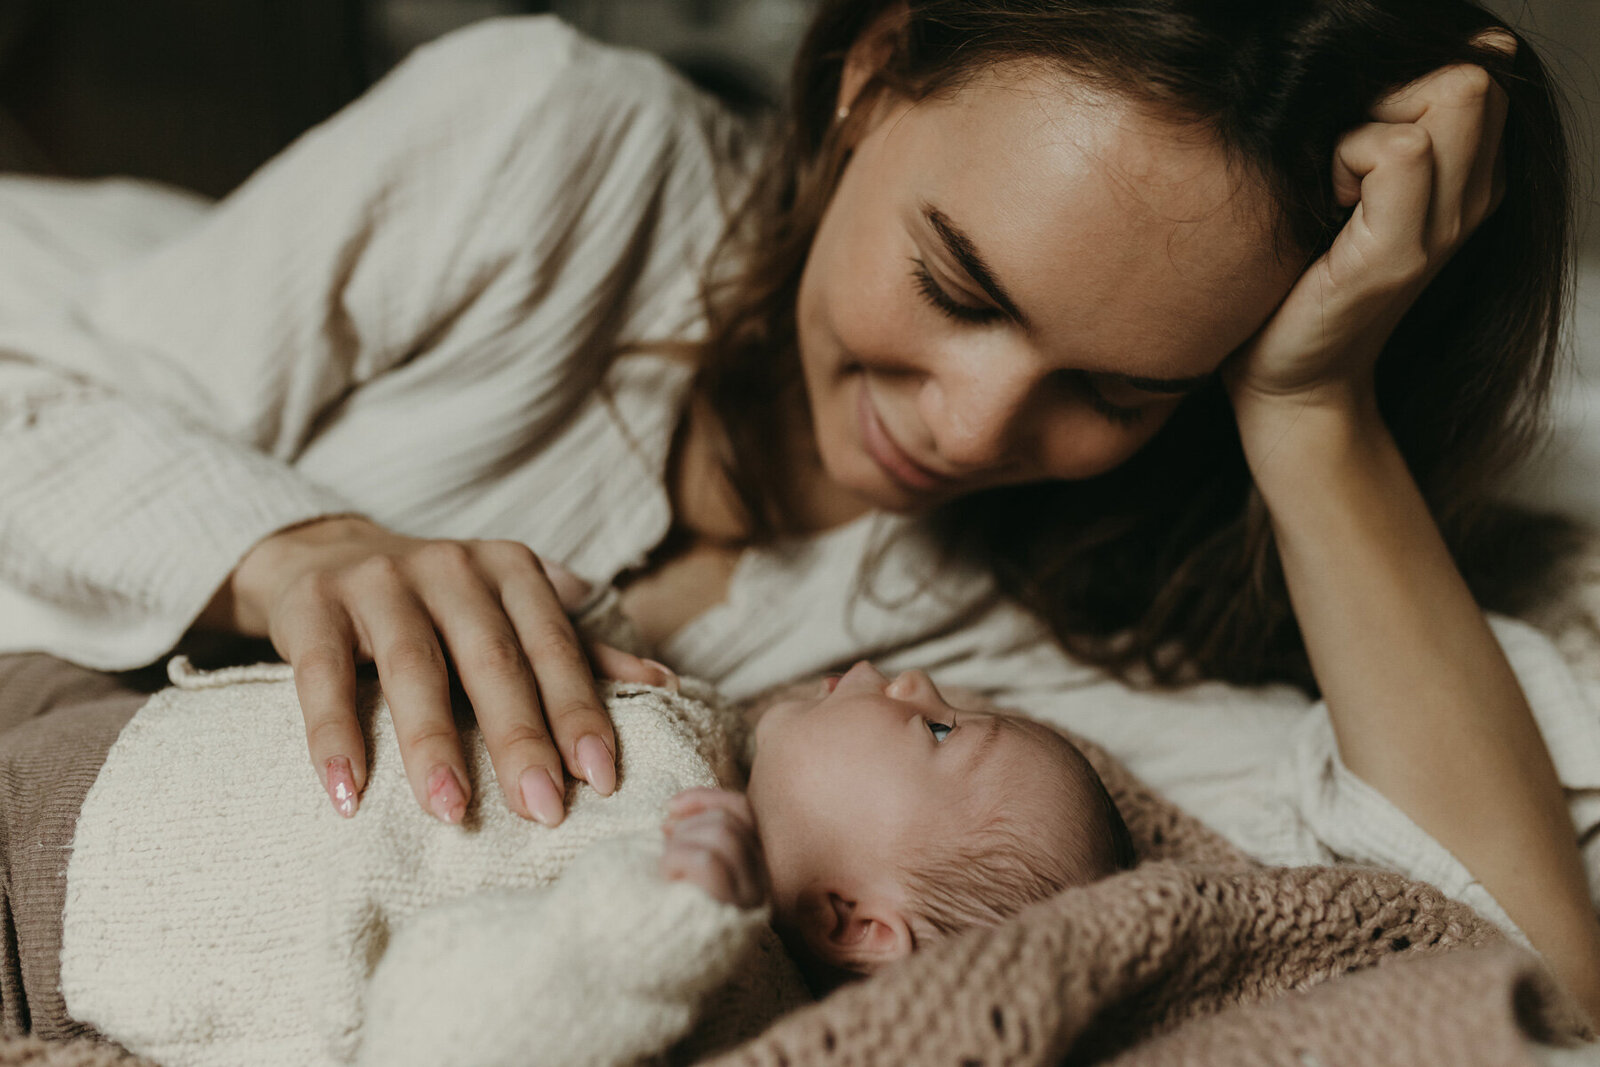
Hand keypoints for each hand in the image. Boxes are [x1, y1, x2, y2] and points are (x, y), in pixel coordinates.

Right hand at [203, 515, 669, 824]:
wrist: (326, 551)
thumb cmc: (443, 604)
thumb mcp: (512, 612)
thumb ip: (580, 650)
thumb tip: (665, 685)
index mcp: (513, 570)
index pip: (554, 648)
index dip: (579, 711)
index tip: (602, 777)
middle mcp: (453, 567)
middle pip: (492, 661)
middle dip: (520, 738)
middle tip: (543, 810)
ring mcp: (380, 582)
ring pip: (413, 667)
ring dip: (432, 743)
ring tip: (451, 812)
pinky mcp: (314, 605)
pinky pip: (323, 676)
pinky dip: (334, 735)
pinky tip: (346, 793)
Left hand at [660, 788, 767, 908]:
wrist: (669, 976)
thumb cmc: (673, 914)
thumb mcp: (684, 871)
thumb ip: (693, 841)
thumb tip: (673, 814)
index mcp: (754, 867)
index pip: (743, 811)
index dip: (706, 797)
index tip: (670, 805)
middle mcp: (761, 880)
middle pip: (729, 821)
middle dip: (688, 825)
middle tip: (665, 846)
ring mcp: (750, 896)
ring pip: (721, 834)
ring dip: (681, 843)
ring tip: (667, 867)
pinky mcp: (732, 908)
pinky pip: (705, 860)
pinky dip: (677, 859)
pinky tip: (668, 878)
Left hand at [1227, 38, 1512, 437]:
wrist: (1286, 381)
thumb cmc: (1291, 279)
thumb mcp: (1333, 185)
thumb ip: (1363, 126)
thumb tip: (1366, 54)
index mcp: (1466, 177)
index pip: (1474, 66)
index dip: (1402, 79)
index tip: (1346, 136)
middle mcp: (1473, 196)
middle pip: (1472, 72)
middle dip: (1393, 89)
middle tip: (1336, 156)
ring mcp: (1447, 225)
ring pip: (1453, 94)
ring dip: (1368, 121)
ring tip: (1330, 185)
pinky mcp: (1401, 254)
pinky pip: (1398, 151)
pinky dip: (1345, 159)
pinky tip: (1323, 206)